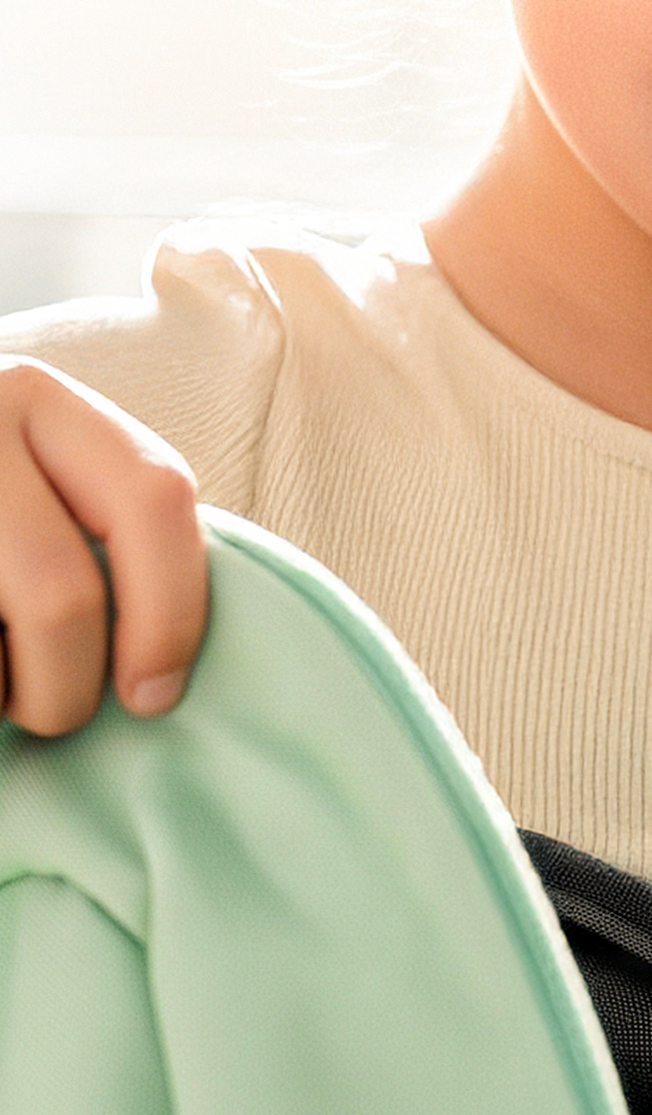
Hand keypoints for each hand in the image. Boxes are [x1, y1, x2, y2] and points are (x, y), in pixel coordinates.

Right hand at [0, 358, 207, 734]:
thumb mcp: (41, 473)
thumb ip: (105, 520)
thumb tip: (171, 658)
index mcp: (41, 400)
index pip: (155, 500)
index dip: (172, 613)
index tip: (157, 693)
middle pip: (61, 593)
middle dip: (72, 682)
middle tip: (65, 715)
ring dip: (7, 692)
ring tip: (2, 684)